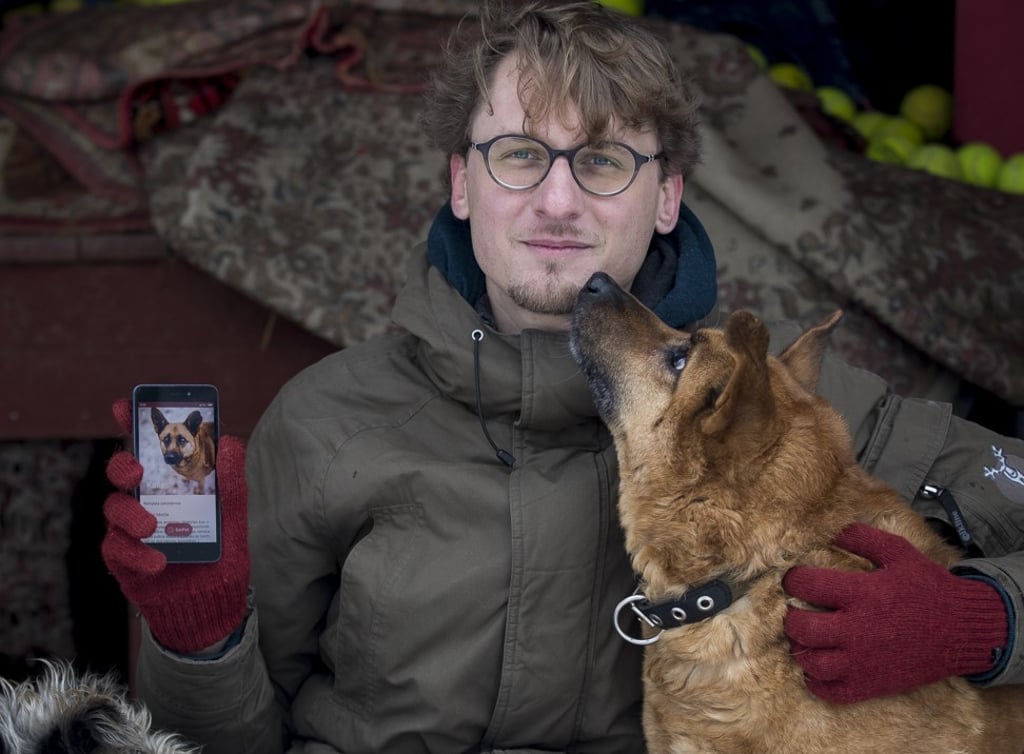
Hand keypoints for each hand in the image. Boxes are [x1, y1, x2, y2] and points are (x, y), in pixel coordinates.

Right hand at [102, 398, 249, 653]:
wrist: (215, 600)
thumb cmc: (222, 550)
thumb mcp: (234, 514)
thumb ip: (232, 481)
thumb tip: (229, 441)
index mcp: (169, 482)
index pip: (146, 447)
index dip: (131, 423)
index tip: (123, 405)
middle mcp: (145, 500)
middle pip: (120, 473)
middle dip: (123, 467)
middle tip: (138, 474)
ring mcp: (130, 529)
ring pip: (114, 509)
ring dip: (130, 515)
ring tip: (152, 528)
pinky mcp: (124, 559)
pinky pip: (117, 550)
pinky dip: (136, 555)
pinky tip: (158, 562)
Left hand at [782, 522, 1007, 703]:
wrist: (964, 629)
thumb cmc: (928, 587)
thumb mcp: (898, 552)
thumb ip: (861, 537)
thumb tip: (829, 529)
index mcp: (864, 593)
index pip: (808, 585)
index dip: (794, 580)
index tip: (796, 580)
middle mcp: (859, 629)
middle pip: (802, 628)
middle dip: (791, 617)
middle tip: (797, 611)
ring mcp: (864, 661)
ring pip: (811, 663)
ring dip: (800, 649)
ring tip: (807, 639)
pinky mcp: (872, 684)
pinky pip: (831, 692)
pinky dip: (816, 682)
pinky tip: (818, 667)